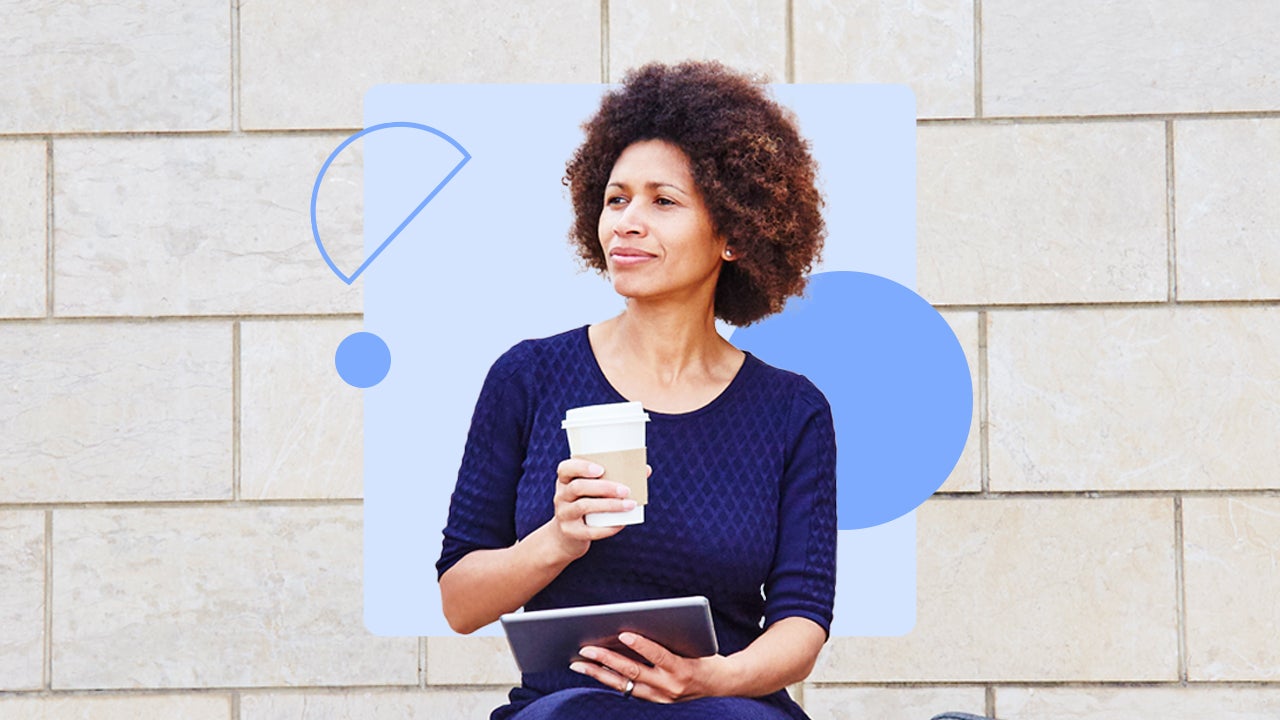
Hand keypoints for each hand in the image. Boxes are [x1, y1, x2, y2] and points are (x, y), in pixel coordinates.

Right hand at [549, 459, 642, 560]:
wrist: (566, 537)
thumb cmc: (587, 505)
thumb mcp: (591, 492)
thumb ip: (614, 479)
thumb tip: (646, 470)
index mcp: (565, 481)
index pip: (565, 469)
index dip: (581, 467)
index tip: (601, 469)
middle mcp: (560, 496)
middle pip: (578, 487)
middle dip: (604, 487)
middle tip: (625, 489)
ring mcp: (564, 515)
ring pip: (584, 506)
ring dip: (609, 505)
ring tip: (629, 505)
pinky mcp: (571, 532)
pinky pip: (589, 530)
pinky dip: (608, 527)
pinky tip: (622, 524)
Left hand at [569, 632, 727, 703]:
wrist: (721, 684)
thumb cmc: (705, 655)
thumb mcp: (693, 644)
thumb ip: (667, 639)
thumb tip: (632, 629)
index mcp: (682, 669)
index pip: (659, 655)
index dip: (641, 645)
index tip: (623, 634)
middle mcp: (670, 687)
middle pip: (633, 672)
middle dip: (606, 660)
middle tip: (585, 648)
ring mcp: (661, 697)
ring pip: (623, 684)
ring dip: (598, 673)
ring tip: (577, 662)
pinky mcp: (655, 701)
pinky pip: (627, 690)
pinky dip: (610, 679)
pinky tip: (593, 670)